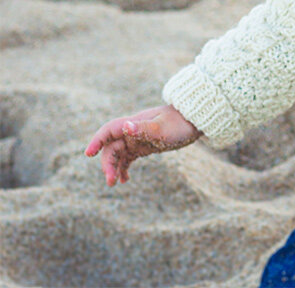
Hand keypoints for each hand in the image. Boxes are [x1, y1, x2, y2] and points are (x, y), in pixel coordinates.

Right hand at [82, 104, 201, 185]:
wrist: (195, 120)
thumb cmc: (180, 123)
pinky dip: (124, 168)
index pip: (108, 131)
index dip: (97, 141)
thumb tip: (126, 126)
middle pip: (112, 147)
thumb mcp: (163, 129)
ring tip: (114, 183)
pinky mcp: (144, 147)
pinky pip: (128, 158)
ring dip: (114, 167)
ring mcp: (137, 139)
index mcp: (133, 123)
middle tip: (110, 181)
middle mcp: (132, 131)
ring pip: (119, 154)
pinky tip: (125, 180)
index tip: (88, 154)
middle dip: (108, 163)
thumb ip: (145, 129)